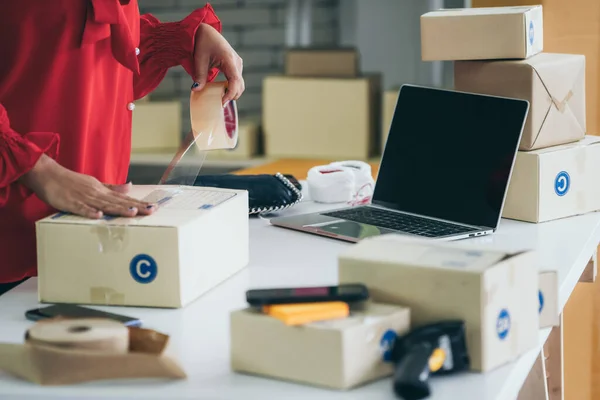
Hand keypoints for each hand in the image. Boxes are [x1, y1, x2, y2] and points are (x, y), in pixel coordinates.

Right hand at [20, 155, 155, 218]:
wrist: (48, 174)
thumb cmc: (71, 181)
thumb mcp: (95, 184)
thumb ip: (112, 188)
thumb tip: (130, 187)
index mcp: (102, 191)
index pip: (124, 199)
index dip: (138, 203)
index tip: (153, 207)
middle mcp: (97, 193)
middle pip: (118, 202)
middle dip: (135, 207)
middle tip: (151, 210)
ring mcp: (84, 198)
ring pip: (104, 205)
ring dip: (118, 209)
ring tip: (133, 213)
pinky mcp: (70, 202)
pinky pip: (81, 209)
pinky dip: (90, 212)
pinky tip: (99, 216)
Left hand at [192, 23, 243, 104]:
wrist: (206, 31)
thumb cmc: (202, 43)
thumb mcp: (199, 60)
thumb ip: (199, 76)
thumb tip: (196, 90)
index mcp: (229, 60)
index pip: (235, 81)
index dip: (230, 94)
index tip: (222, 102)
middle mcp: (237, 62)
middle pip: (240, 85)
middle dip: (232, 96)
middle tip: (220, 104)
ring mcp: (238, 63)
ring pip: (240, 83)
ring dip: (232, 92)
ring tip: (220, 98)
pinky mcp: (235, 64)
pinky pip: (236, 79)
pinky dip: (231, 87)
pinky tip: (222, 91)